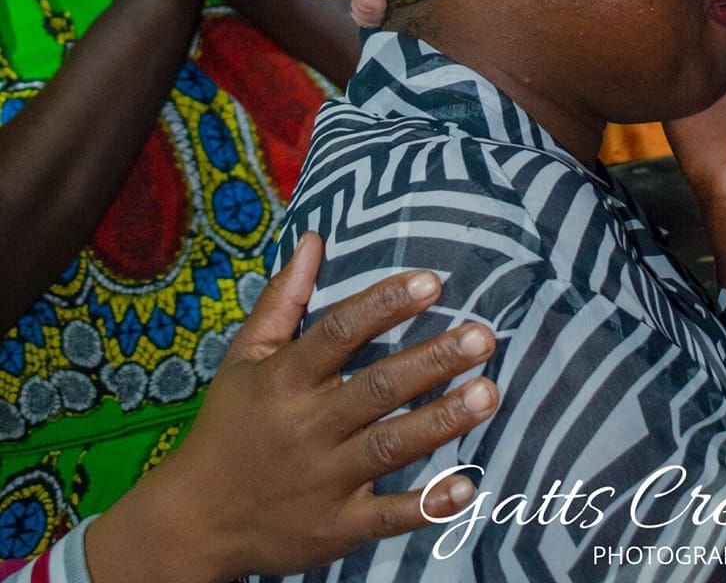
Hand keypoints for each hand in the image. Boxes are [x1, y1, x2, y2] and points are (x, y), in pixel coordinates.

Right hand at [86, 232, 499, 582]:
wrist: (194, 522)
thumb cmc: (229, 426)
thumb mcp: (244, 358)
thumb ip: (283, 299)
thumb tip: (314, 238)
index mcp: (285, 380)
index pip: (339, 332)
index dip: (385, 304)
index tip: (432, 282)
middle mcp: (307, 427)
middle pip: (377, 388)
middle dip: (433, 360)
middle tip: (483, 336)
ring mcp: (323, 480)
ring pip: (390, 445)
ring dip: (442, 420)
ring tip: (488, 392)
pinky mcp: (336, 527)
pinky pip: (388, 516)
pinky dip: (428, 505)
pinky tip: (467, 485)